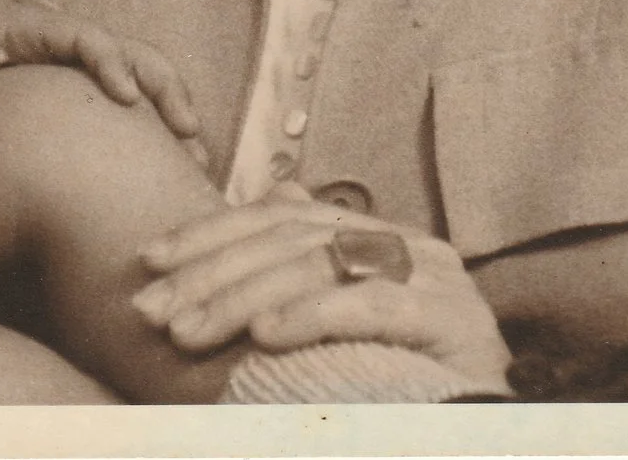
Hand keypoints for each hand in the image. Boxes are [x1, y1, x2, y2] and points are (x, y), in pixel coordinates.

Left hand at [0, 0, 201, 147]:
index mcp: (45, 30)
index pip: (89, 39)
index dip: (109, 64)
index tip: (125, 97)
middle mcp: (78, 45)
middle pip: (138, 56)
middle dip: (167, 91)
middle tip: (189, 134)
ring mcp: (91, 68)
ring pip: (151, 82)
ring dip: (178, 115)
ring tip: (200, 165)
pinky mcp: (93, 93)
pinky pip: (141, 108)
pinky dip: (164, 135)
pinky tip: (179, 177)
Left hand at [132, 182, 511, 394]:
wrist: (479, 435)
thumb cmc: (402, 387)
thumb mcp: (346, 321)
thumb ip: (311, 264)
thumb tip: (274, 192)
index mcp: (379, 238)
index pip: (278, 217)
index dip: (209, 233)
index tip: (148, 260)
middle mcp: (408, 244)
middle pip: (289, 239)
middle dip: (208, 272)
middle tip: (149, 306)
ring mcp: (434, 277)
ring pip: (318, 267)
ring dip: (239, 299)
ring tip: (186, 328)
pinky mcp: (449, 319)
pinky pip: (369, 306)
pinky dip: (310, 315)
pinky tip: (263, 336)